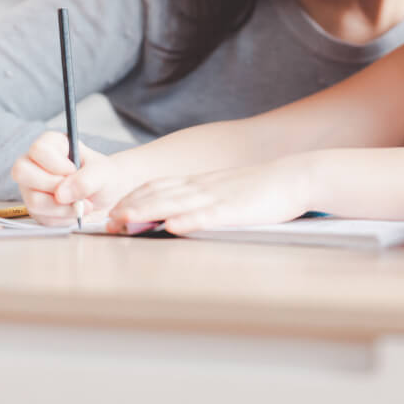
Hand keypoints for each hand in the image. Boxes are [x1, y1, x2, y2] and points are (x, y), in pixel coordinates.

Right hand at [11, 131, 125, 224]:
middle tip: (74, 189)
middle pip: (21, 172)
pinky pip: (41, 216)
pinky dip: (62, 218)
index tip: (72, 170)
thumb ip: (85, 180)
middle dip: (51, 186)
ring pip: (33, 200)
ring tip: (84, 203)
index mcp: (53, 145)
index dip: (54, 163)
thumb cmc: (104, 176)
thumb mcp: (102, 173)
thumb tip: (60, 195)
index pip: (38, 149)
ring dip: (62, 207)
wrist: (107, 195)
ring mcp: (32, 186)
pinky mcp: (35, 207)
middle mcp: (36, 164)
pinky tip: (75, 210)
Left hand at [107, 157, 311, 234]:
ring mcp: (219, 196)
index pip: (158, 186)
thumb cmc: (262, 189)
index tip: (113, 212)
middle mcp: (204, 186)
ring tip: (126, 222)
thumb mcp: (225, 190)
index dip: (132, 198)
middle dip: (130, 206)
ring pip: (177, 202)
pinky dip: (189, 220)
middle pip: (160, 193)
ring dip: (148, 211)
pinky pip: (209, 214)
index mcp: (201, 183)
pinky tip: (174, 227)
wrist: (294, 176)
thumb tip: (174, 218)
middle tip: (108, 222)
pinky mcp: (237, 209)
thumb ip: (201, 200)